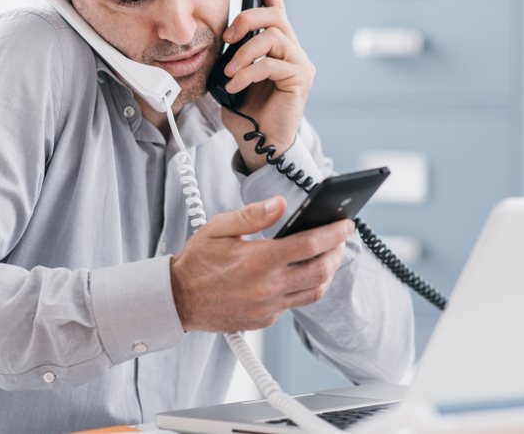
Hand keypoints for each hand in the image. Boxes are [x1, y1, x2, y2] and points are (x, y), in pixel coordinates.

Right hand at [170, 196, 353, 332]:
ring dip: (328, 272)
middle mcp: (266, 287)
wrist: (177, 299)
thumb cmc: (197, 260)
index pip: (309, 245)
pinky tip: (303, 273)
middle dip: (337, 253)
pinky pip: (295, 304)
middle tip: (341, 239)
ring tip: (329, 255)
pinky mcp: (264, 320)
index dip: (333, 233)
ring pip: (313, 292)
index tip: (346, 224)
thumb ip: (253, 215)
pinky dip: (306, 287)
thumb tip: (281, 203)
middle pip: (320, 271)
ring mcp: (267, 307)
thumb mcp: (218, 227)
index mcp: (257, 260)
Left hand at [220, 0, 314, 172]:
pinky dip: (248, 72)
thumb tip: (224, 38)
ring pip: (273, 37)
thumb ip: (234, 53)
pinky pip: (272, 62)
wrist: (259, 142)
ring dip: (244, 52)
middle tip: (228, 34)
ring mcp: (299, 64)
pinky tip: (237, 86)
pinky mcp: (301, 78)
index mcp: (276, 46)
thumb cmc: (246, 111)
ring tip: (231, 73)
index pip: (275, 6)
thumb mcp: (233, 75)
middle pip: (275, 15)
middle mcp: (292, 50)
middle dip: (248, 18)